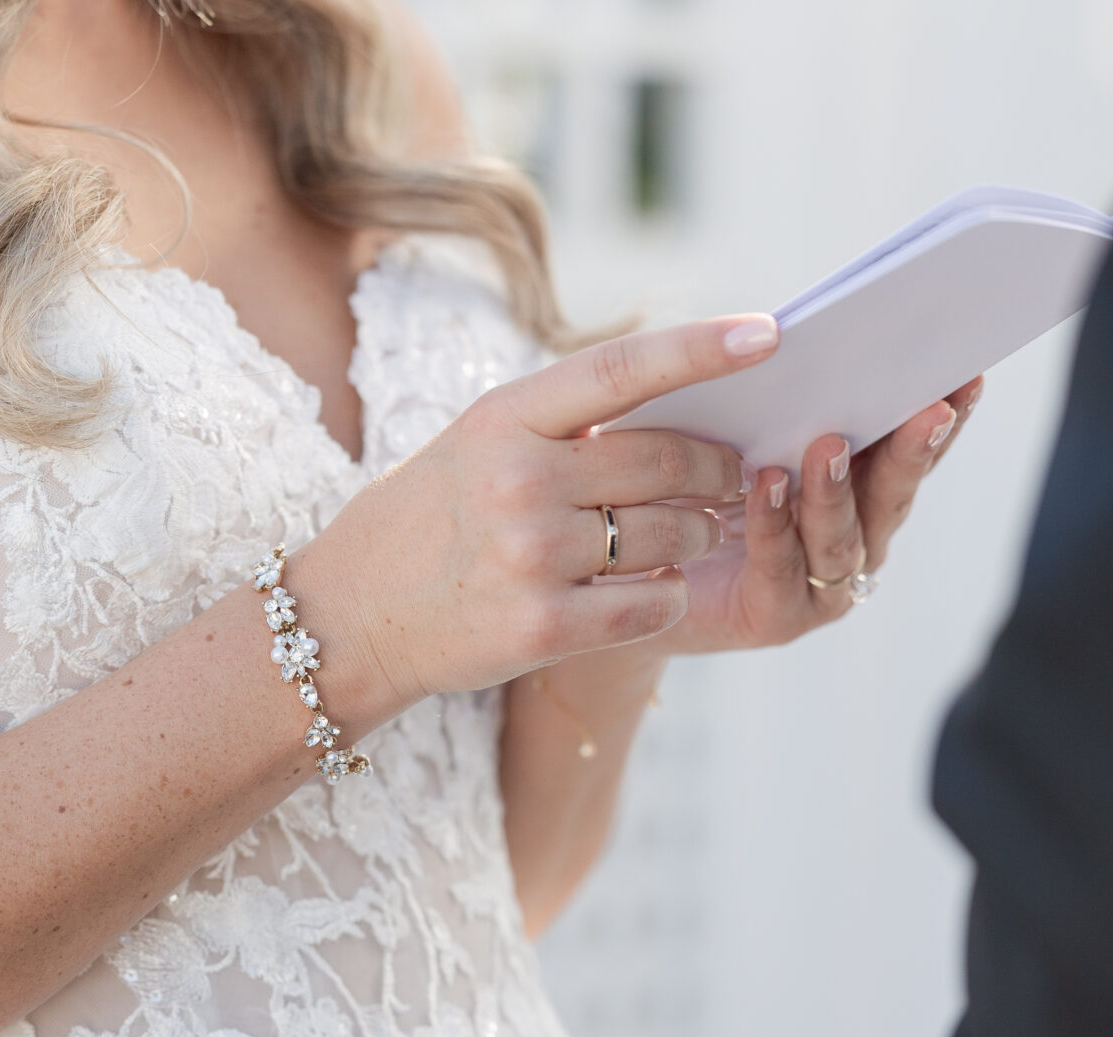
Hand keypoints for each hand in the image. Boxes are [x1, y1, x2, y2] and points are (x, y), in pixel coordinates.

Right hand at [292, 314, 777, 717]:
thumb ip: (561, 426)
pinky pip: (651, 603)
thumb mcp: (475, 446)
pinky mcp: (542, 627)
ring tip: (689, 536)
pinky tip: (654, 588)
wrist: (344, 620)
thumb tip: (678, 410)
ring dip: (696, 536)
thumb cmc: (425, 524)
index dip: (702, 349)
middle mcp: (519, 481)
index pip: (622, 369)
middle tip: (729, 477)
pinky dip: (669, 595)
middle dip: (715, 470)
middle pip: (664, 461)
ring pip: (668, 536)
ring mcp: (530, 556)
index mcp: (503, 419)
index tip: (768, 332)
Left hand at [648, 373, 984, 653]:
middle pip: (894, 491)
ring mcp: (821, 583)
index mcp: (859, 489)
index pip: (910, 449)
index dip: (943, 416)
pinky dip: (775, 525)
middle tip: (930, 405)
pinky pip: (780, 565)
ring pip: (843, 533)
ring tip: (827, 443)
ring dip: (837, 487)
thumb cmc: (692, 490)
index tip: (967, 372)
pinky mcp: (775, 615)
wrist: (631, 578)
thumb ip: (778, 400)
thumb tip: (791, 330)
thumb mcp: (737, 434)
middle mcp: (855, 538)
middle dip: (915, 448)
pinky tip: (767, 485)